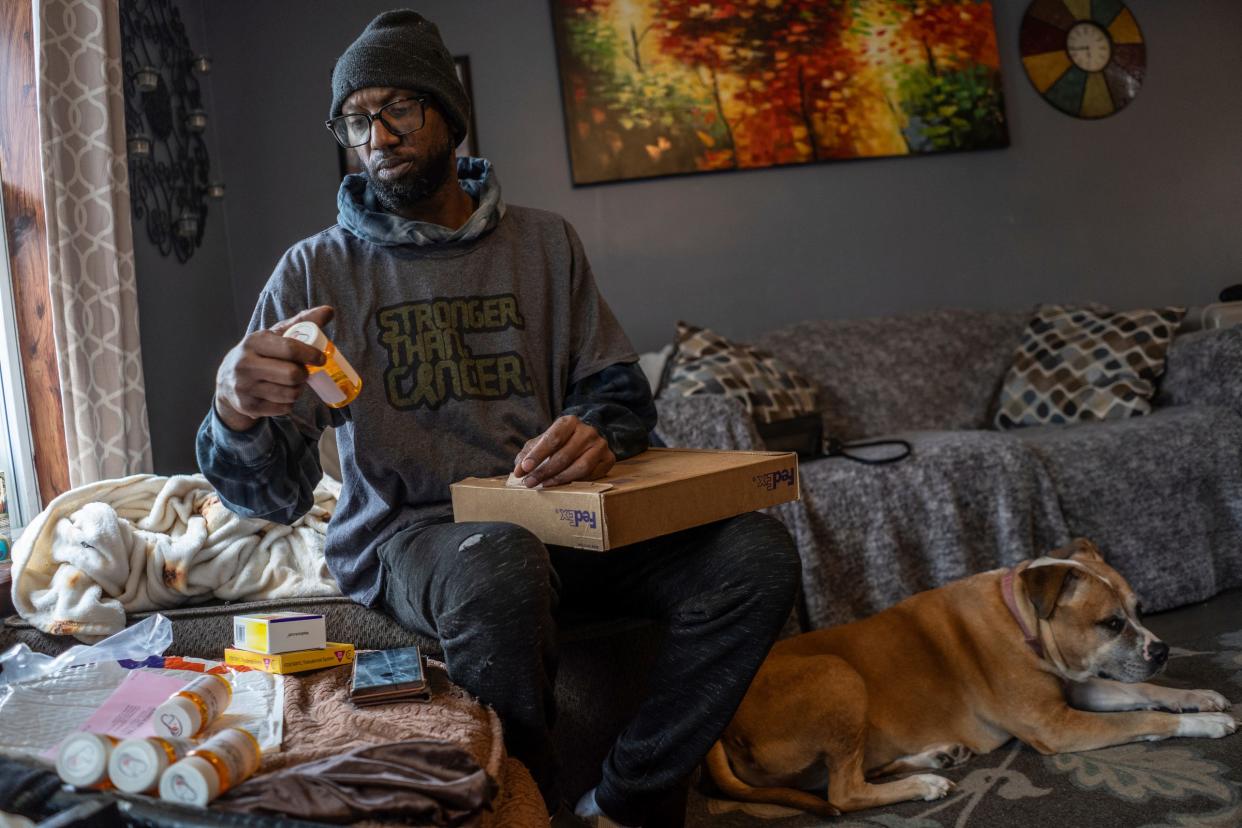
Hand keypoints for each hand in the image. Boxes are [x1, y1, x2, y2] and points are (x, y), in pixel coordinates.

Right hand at [214, 306, 334, 430]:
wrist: (227, 381)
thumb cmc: (260, 354)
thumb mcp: (275, 335)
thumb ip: (302, 322)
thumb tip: (329, 310)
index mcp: (254, 342)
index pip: (290, 348)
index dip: (311, 354)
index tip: (322, 358)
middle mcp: (245, 364)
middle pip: (293, 374)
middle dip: (304, 374)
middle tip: (303, 372)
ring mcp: (244, 387)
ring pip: (291, 394)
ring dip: (298, 389)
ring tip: (291, 383)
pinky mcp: (248, 407)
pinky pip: (284, 408)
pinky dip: (288, 403)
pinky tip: (280, 394)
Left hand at [513, 415, 615, 487]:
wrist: (587, 441)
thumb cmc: (560, 442)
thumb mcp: (543, 441)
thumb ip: (529, 453)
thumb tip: (518, 468)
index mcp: (569, 422)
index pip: (553, 438)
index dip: (537, 455)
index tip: (524, 468)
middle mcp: (587, 431)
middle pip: (564, 455)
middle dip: (544, 471)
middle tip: (529, 483)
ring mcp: (600, 444)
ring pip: (580, 467)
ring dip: (559, 479)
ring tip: (544, 485)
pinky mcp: (609, 458)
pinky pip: (592, 475)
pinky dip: (576, 482)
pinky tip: (564, 485)